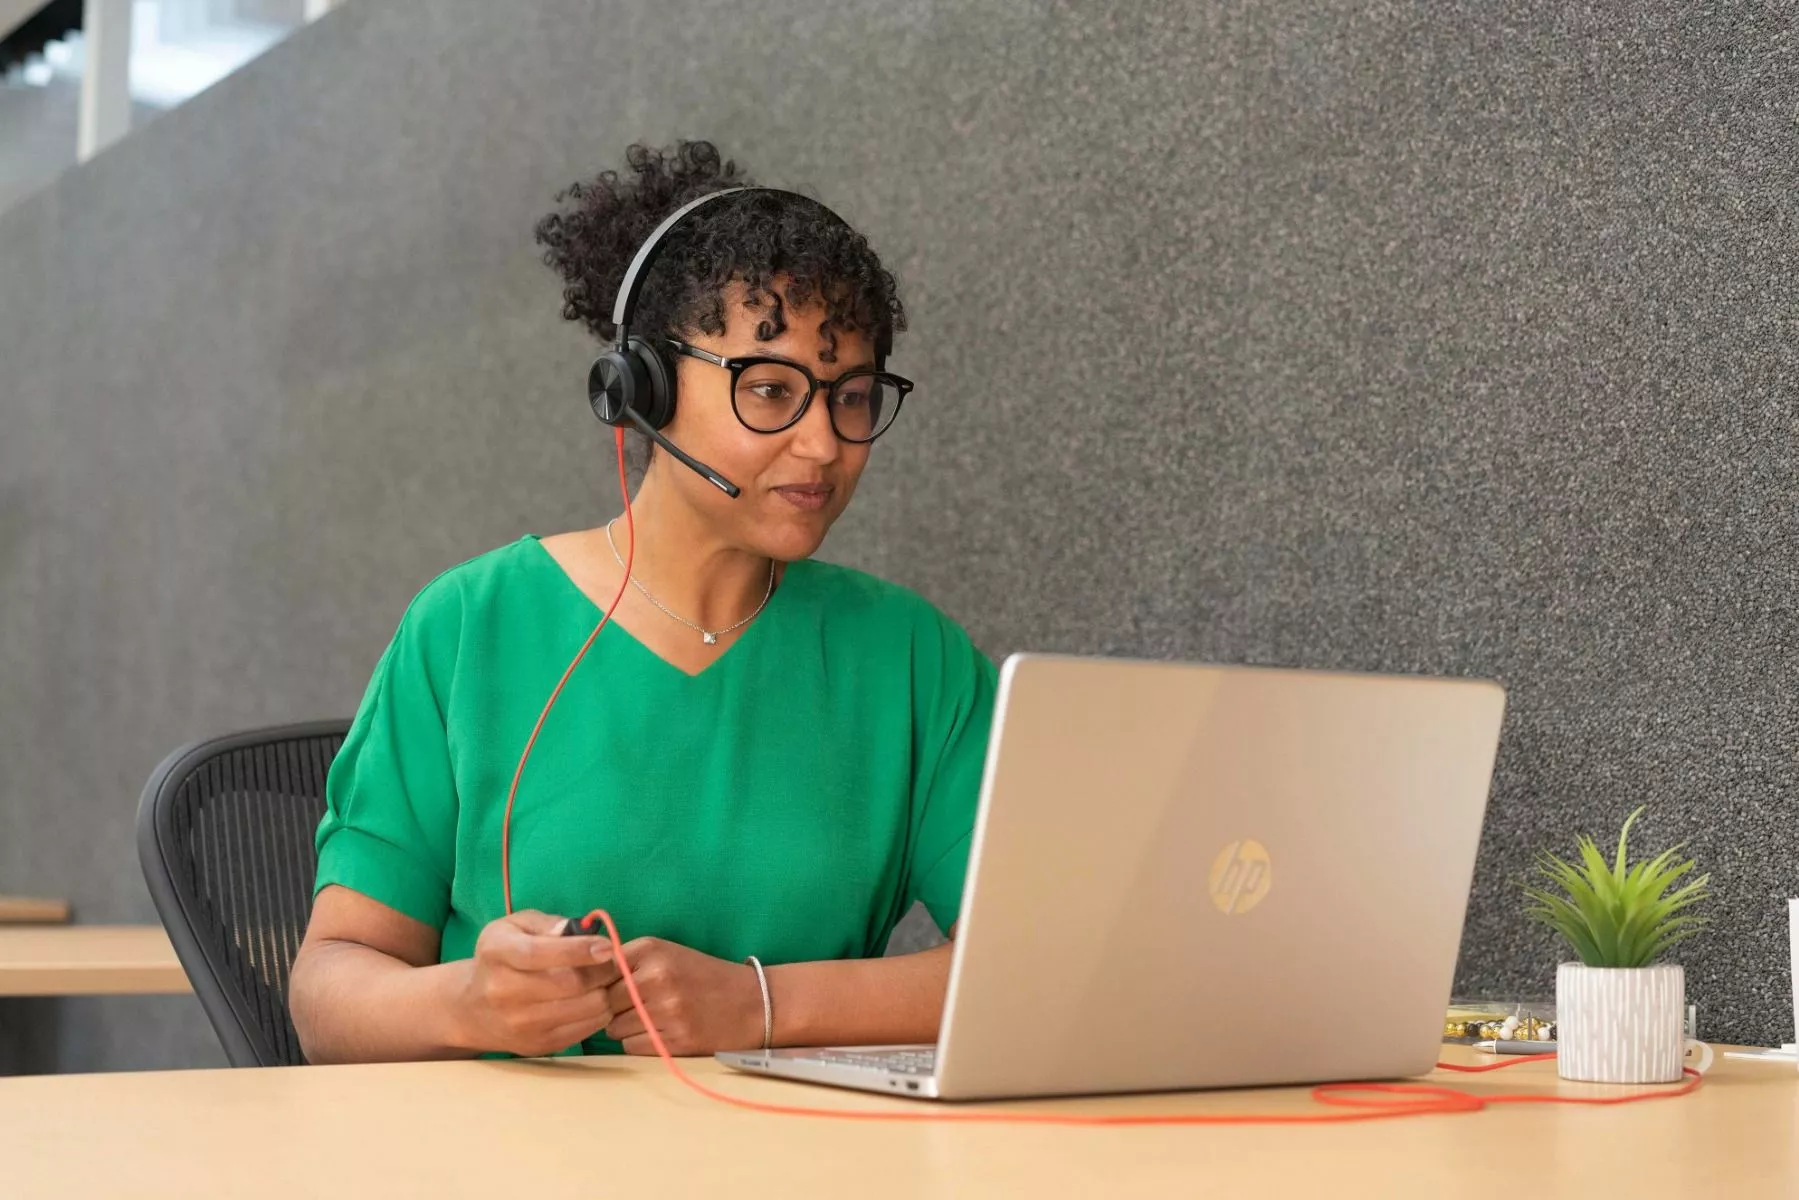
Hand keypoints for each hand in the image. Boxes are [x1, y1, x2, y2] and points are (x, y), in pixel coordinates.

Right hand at [449, 909, 620, 1057]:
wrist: (472, 1007)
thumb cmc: (502, 957)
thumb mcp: (516, 927)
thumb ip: (548, 923)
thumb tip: (580, 930)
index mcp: (498, 953)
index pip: (541, 954)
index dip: (580, 950)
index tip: (607, 946)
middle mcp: (504, 991)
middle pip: (571, 984)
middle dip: (602, 971)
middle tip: (608, 962)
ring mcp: (520, 1024)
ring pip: (586, 1009)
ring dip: (604, 992)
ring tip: (599, 981)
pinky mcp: (537, 1046)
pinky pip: (586, 1030)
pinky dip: (599, 1013)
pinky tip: (590, 1000)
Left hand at [603, 938, 763, 1056]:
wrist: (753, 1002)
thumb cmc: (704, 977)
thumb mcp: (667, 953)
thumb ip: (626, 961)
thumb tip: (580, 978)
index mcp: (651, 949)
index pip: (597, 970)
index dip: (594, 984)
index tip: (598, 990)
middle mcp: (656, 977)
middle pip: (602, 1002)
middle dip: (609, 1008)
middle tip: (629, 1007)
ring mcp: (666, 1010)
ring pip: (614, 1028)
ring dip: (624, 1028)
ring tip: (649, 1019)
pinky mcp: (675, 1039)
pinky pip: (631, 1047)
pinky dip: (639, 1043)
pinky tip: (659, 1032)